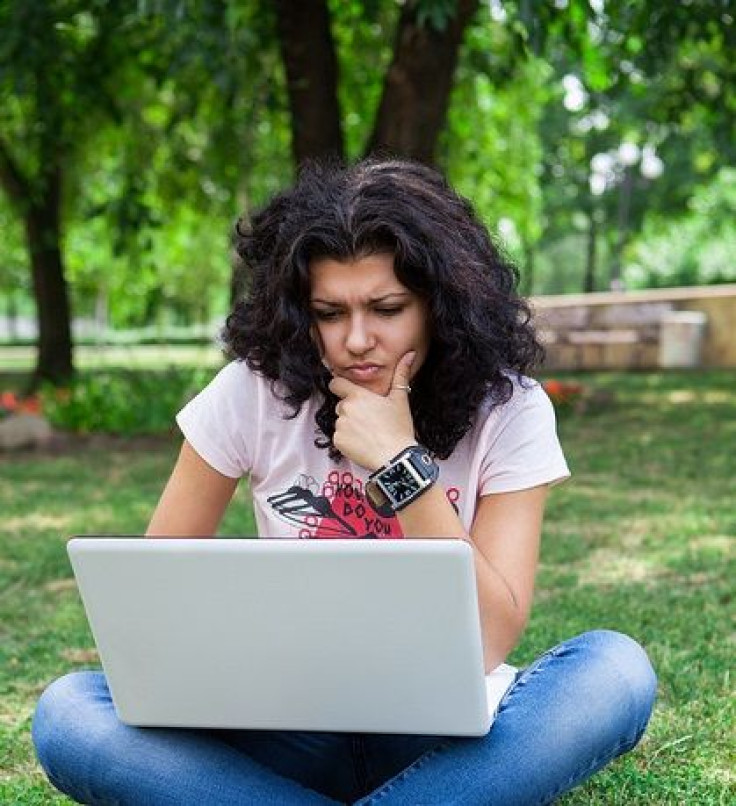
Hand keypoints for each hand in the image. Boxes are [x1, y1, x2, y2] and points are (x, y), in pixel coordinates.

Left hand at [328, 351, 416, 470]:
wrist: (395, 457)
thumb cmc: (399, 428)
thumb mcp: (400, 399)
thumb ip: (401, 375)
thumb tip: (409, 355)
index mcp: (358, 396)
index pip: (336, 384)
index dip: (340, 386)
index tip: (347, 391)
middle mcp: (346, 408)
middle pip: (342, 405)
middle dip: (352, 410)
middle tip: (370, 419)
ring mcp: (340, 426)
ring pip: (341, 421)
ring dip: (350, 425)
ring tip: (369, 433)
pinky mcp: (338, 441)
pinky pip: (339, 437)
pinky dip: (348, 440)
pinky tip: (364, 443)